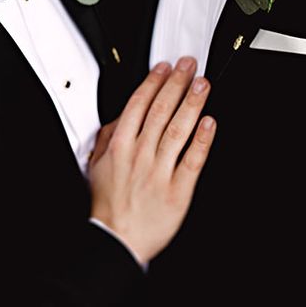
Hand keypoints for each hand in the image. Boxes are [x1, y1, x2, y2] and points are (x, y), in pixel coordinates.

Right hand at [88, 57, 215, 263]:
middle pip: (161, 111)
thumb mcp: (96, 165)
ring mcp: (160, 171)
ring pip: (178, 129)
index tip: (165, 67)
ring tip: (202, 85)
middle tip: (189, 66)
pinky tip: (209, 122)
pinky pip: (192, 160)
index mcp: (120, 146)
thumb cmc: (108, 205)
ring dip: (191, 103)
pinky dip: (201, 140)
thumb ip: (108, 137)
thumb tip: (120, 116)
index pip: (139, 104)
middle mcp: (140, 154)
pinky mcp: (178, 190)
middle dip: (176, 83)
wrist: (116, 240)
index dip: (154, 82)